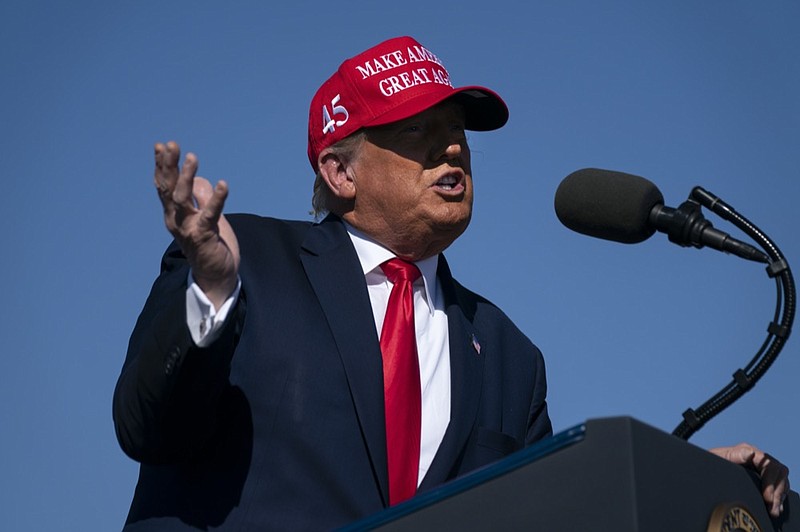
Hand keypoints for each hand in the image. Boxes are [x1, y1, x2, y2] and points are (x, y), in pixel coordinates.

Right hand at [154, 141, 239, 308]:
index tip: (161, 145)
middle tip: (172, 145)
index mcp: (174, 214)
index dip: (162, 166)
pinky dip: (216, 199)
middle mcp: (176, 220)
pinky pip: (210, 215)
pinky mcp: (205, 237)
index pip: (165, 186)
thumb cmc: (210, 245)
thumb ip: (199, 198)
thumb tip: (199, 178)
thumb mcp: (204, 216)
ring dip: (187, 177)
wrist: (216, 276)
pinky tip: (223, 185)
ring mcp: (188, 229)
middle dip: (169, 165)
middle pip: (169, 188)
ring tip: (192, 158)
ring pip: (183, 199)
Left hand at [709, 442, 789, 517]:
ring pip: (780, 480)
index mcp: (746, 451)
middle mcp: (755, 457)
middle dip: (777, 491)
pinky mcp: (759, 477)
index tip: (767, 497)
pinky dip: (777, 497)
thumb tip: (750, 453)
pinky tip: (774, 506)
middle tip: (772, 508)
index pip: (769, 464)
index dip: (770, 482)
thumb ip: (734, 456)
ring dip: (778, 496)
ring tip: (773, 510)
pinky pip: (776, 485)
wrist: (701, 470)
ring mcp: (758, 467)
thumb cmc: (705, 464)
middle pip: (778, 472)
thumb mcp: (717, 460)